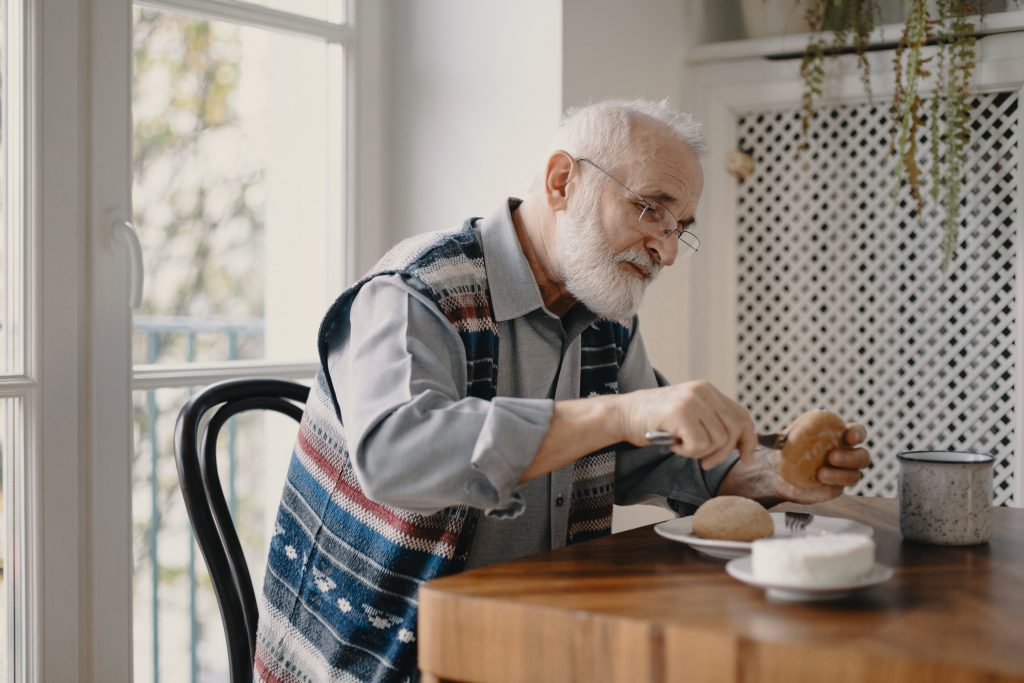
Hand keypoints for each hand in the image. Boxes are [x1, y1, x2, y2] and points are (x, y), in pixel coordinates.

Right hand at [619, 380, 756, 469]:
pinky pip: (700, 445)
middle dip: (723, 453)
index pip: (742, 415)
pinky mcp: (680, 413)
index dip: (748, 439)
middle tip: (705, 463)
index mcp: (707, 390)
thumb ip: (711, 420)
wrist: (622, 414)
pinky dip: (686, 452)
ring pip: (718, 440)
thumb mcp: (688, 413)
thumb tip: (740, 443)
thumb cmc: (653, 420)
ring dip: (699, 452)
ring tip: (680, 445)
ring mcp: (692, 400)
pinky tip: (672, 444)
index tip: (746, 458)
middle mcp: (702, 391)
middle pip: (734, 430)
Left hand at [767, 423, 870, 503]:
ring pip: (855, 475)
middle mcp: (846, 453)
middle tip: (832, 456)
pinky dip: (830, 485)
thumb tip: (772, 436)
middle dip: (851, 457)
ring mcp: (843, 473)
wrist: (777, 473)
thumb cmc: (784, 449)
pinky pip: (839, 488)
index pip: (858, 432)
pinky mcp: (835, 488)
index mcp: (839, 435)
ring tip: (821, 473)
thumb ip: (784, 435)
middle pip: (863, 456)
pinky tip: (817, 481)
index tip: (849, 436)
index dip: (858, 433)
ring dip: (841, 474)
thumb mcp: (784, 437)